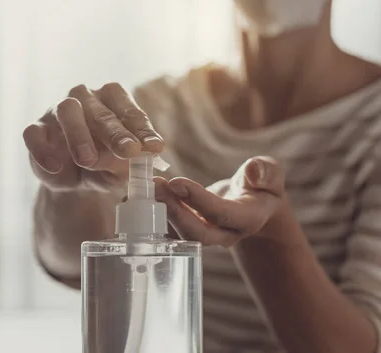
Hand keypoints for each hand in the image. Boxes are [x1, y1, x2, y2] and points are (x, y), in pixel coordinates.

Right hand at [23, 83, 163, 191]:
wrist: (72, 179)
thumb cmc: (103, 164)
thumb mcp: (120, 169)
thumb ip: (127, 164)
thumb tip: (135, 159)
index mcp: (111, 100)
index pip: (129, 111)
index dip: (143, 130)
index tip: (155, 147)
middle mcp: (85, 98)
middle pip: (100, 111)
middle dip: (116, 133)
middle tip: (129, 151)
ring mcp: (57, 111)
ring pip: (67, 110)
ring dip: (79, 135)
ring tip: (88, 160)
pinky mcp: (36, 129)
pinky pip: (34, 134)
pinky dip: (44, 151)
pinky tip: (56, 168)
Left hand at [154, 156, 287, 246]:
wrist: (253, 207)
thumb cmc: (261, 187)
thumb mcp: (271, 175)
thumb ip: (267, 172)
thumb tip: (253, 172)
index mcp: (248, 219)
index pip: (221, 214)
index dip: (198, 200)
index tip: (176, 181)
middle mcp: (226, 235)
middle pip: (197, 232)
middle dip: (173, 210)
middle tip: (154, 186)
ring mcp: (206, 238)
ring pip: (180, 234)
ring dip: (160, 212)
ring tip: (146, 189)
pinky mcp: (189, 234)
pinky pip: (169, 232)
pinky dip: (152, 218)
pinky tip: (138, 199)